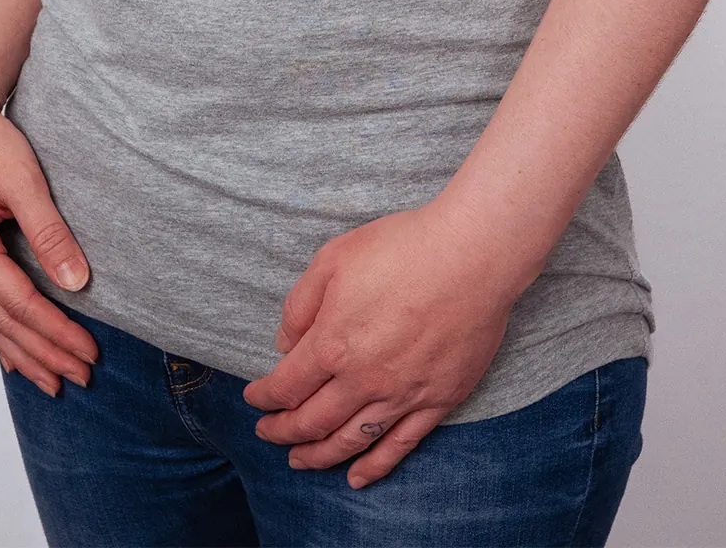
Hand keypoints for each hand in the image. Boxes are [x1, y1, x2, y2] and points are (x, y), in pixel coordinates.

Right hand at [0, 100, 97, 394]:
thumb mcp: (23, 180)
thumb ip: (49, 231)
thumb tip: (77, 282)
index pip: (19, 303)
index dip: (56, 332)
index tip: (89, 353)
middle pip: (3, 322)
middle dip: (43, 354)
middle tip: (81, 381)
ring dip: (22, 352)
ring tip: (53, 382)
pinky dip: (0, 332)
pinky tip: (13, 356)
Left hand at [243, 200, 525, 487]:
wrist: (472, 254)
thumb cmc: (403, 247)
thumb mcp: (334, 257)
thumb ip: (301, 304)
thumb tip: (285, 343)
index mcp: (333, 343)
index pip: (286, 385)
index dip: (263, 397)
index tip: (253, 397)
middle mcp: (363, 379)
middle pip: (312, 421)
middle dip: (282, 431)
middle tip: (267, 433)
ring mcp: (402, 394)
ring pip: (350, 442)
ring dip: (318, 456)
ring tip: (299, 460)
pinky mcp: (437, 400)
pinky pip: (399, 446)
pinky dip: (374, 466)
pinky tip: (356, 477)